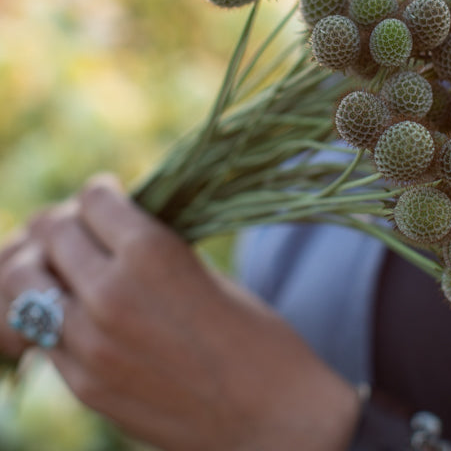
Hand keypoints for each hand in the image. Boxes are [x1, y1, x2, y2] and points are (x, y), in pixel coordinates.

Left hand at [5, 174, 359, 450]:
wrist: (268, 416)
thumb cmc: (254, 335)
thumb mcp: (205, 272)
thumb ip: (151, 249)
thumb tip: (109, 230)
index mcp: (152, 252)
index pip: (92, 199)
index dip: (101, 192)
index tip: (109, 197)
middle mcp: (110, 293)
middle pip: (51, 233)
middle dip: (66, 224)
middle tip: (86, 230)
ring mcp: (89, 344)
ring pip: (22, 284)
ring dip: (41, 267)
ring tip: (66, 269)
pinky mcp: (83, 385)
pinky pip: (38, 334)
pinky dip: (48, 316)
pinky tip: (77, 314)